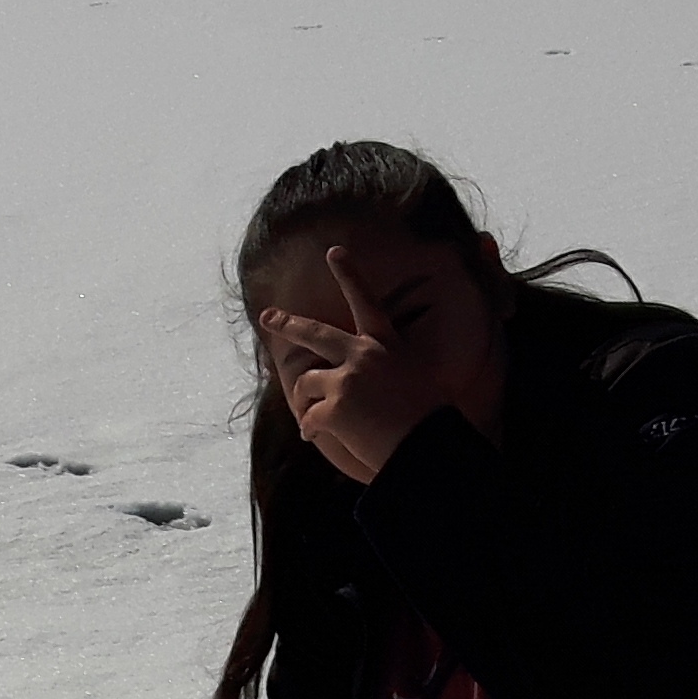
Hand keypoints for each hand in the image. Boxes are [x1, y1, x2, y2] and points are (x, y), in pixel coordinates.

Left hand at [258, 246, 459, 485]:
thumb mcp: (418, 378)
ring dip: (304, 400)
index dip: (349, 274)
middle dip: (287, 324)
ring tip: (312, 416)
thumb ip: (391, 370)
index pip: (365, 301)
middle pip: (315, 333)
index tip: (334, 251)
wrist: (429, 447)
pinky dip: (309, 428)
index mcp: (386, 344)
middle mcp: (363, 355)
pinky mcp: (336, 408)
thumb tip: (371, 383)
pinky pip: (309, 417)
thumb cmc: (429, 419)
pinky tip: (314, 436)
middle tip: (268, 317)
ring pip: (305, 382)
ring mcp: (348, 380)